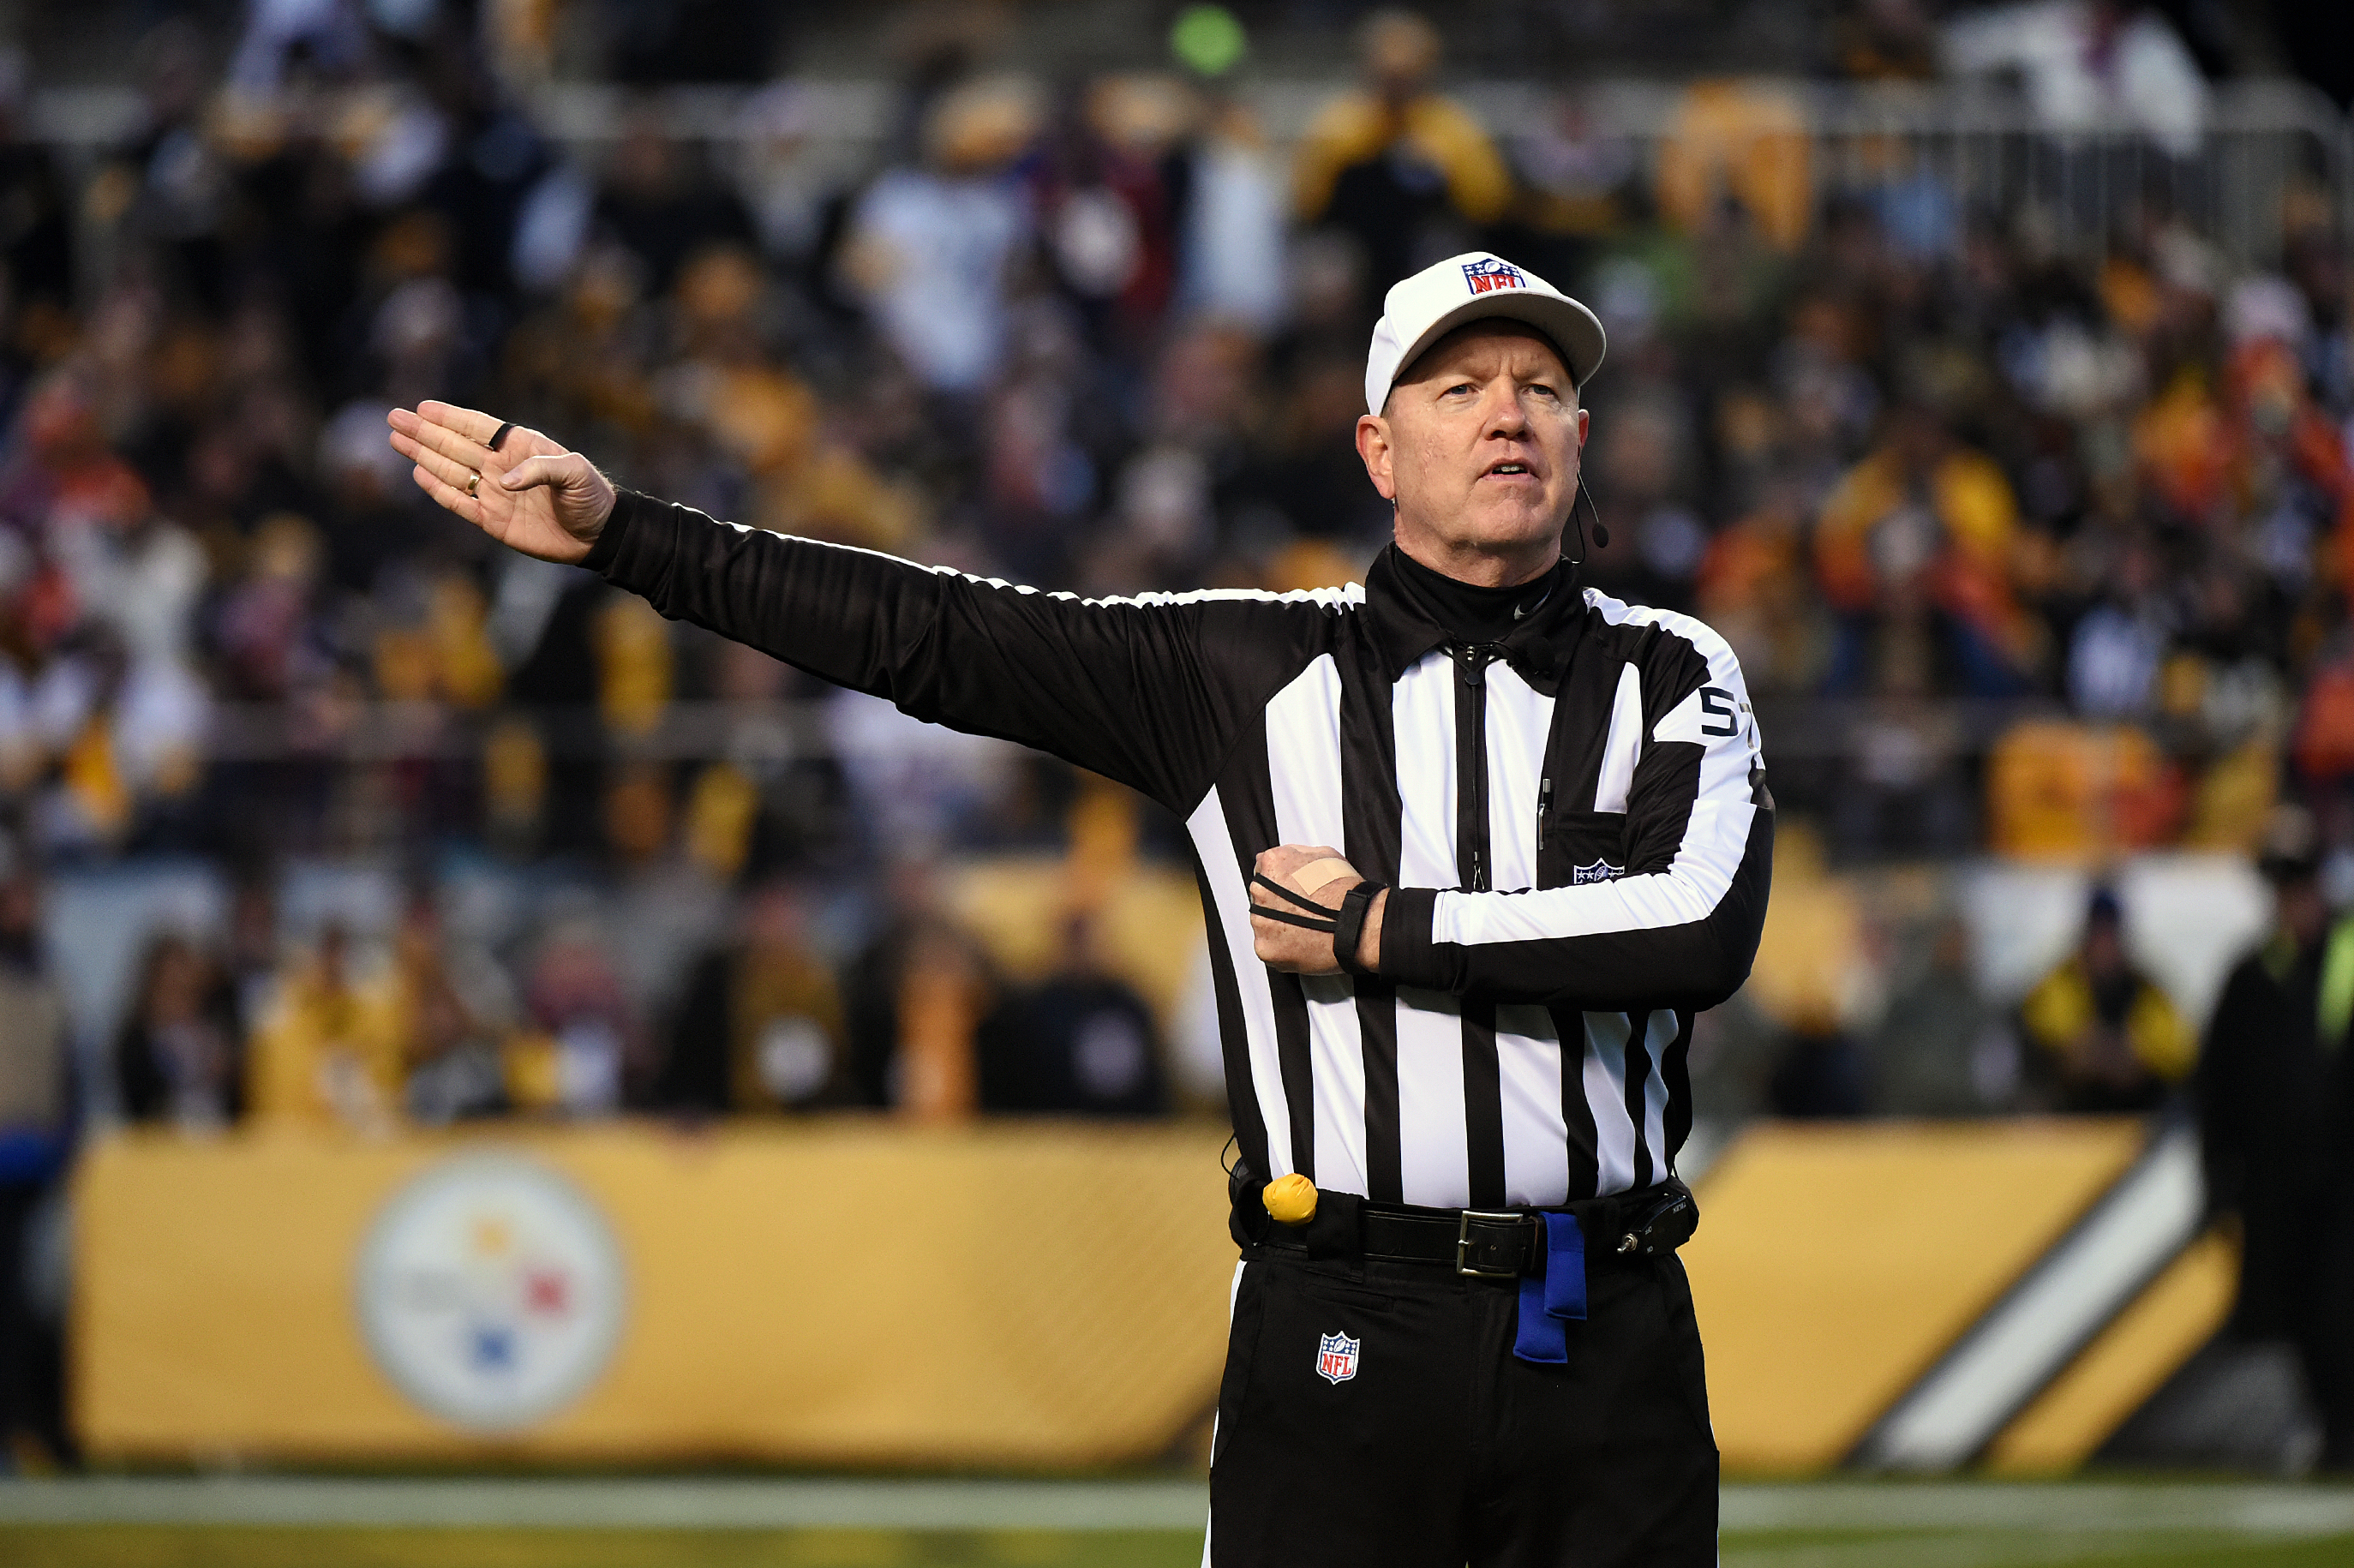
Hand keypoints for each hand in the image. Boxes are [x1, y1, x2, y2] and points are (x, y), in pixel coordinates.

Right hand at [387, 401, 617, 565]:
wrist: (598, 535)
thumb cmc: (591, 496)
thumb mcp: (576, 473)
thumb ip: (542, 470)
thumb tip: (505, 482)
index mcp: (520, 447)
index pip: (478, 427)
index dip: (450, 417)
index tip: (423, 408)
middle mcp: (501, 466)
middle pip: (455, 446)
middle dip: (424, 432)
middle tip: (394, 417)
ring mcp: (494, 492)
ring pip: (450, 471)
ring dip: (424, 455)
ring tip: (397, 439)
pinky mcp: (492, 519)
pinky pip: (459, 502)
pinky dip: (439, 489)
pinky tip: (419, 473)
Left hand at [1250, 844, 1383, 974]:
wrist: (1358, 925)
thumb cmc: (1345, 892)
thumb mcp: (1324, 854)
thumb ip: (1297, 853)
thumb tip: (1287, 856)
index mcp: (1271, 864)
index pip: (1263, 869)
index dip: (1282, 881)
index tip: (1293, 890)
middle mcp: (1259, 892)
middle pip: (1261, 897)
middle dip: (1278, 904)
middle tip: (1303, 911)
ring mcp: (1260, 922)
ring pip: (1263, 924)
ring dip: (1279, 926)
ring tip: (1306, 929)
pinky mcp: (1265, 949)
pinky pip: (1269, 948)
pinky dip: (1283, 948)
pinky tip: (1303, 943)